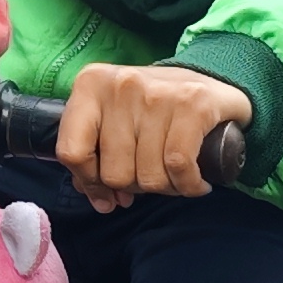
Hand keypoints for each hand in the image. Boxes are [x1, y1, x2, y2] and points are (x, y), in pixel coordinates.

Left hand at [55, 62, 252, 211]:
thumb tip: (100, 199)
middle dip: (134, 186)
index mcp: (91, 85)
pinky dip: (188, 186)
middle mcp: (121, 86)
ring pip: (148, 176)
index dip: (89, 182)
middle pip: (114, 173)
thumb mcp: (115, 119)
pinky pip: (179, 167)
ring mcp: (156, 94)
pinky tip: (195, 183)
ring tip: (174, 176)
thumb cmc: (154, 108)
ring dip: (165, 188)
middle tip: (150, 175)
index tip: (107, 191)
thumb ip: (95, 154)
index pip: (72, 152)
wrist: (210, 82)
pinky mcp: (192, 104)